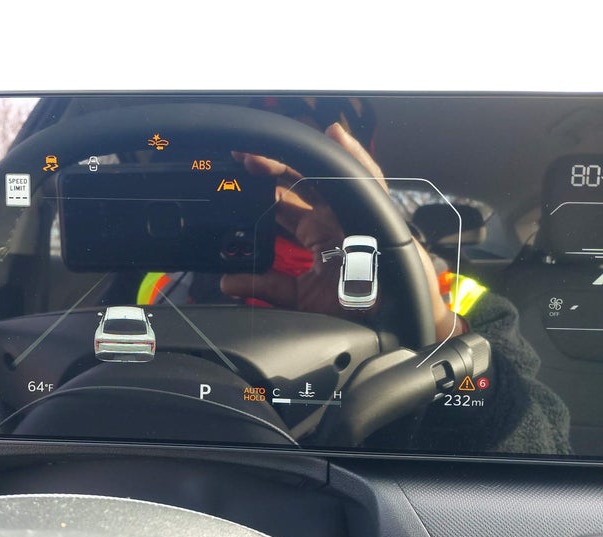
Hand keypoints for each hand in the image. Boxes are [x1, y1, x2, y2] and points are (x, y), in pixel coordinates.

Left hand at [221, 123, 464, 339]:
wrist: (390, 317)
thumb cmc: (355, 304)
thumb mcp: (300, 298)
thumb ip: (266, 287)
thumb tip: (228, 282)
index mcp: (314, 232)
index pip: (281, 203)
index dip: (257, 189)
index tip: (231, 180)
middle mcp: (331, 215)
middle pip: (297, 180)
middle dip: (269, 166)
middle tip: (240, 157)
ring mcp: (353, 208)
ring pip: (325, 171)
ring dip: (298, 156)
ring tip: (269, 146)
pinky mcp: (377, 208)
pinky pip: (369, 177)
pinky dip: (355, 155)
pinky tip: (337, 137)